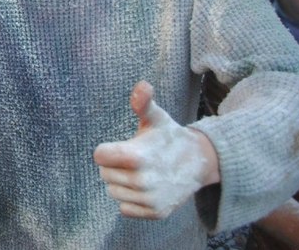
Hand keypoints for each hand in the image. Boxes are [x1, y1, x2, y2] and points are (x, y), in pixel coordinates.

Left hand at [93, 81, 219, 219]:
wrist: (199, 162)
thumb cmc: (169, 137)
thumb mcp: (156, 118)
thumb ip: (142, 102)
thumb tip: (142, 85)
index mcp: (137, 156)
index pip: (99, 156)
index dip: (108, 150)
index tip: (123, 147)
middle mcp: (142, 181)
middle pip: (104, 174)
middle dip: (115, 166)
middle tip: (135, 160)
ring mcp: (149, 199)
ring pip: (113, 192)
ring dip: (122, 183)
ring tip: (142, 173)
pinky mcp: (155, 212)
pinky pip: (125, 209)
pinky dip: (131, 200)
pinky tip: (146, 188)